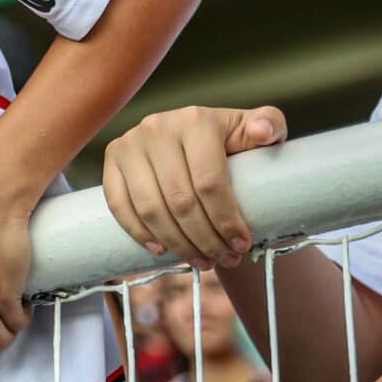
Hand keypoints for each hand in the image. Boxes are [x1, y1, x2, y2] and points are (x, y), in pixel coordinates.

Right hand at [102, 105, 281, 269]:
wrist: (194, 136)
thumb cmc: (232, 140)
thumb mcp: (257, 128)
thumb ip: (269, 125)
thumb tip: (263, 133)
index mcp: (196, 121)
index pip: (208, 181)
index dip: (225, 219)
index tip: (241, 244)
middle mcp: (157, 128)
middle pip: (179, 200)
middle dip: (204, 238)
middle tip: (224, 260)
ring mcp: (130, 143)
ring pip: (150, 207)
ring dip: (176, 242)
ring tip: (201, 261)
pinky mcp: (111, 159)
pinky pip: (119, 204)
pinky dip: (138, 232)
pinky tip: (162, 250)